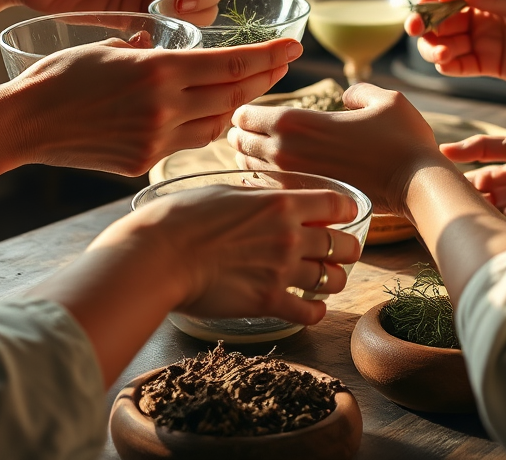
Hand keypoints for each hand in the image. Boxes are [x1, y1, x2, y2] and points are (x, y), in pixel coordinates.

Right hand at [4, 36, 302, 176]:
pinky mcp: (141, 162)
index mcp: (158, 70)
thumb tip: (163, 46)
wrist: (22, 123)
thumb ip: (147, 49)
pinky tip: (210, 114)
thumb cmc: (59, 74)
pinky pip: (186, 142)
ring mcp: (155, 139)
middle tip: (286, 64)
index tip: (294, 46)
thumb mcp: (109, 46)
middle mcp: (164, 106)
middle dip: (264, 78)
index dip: (267, 56)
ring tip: (252, 88)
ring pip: (214, 122)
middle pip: (232, 93)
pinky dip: (204, 126)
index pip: (230, 63)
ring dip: (237, 105)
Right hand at [92, 185, 360, 322]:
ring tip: (322, 279)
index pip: (336, 203)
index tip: (343, 214)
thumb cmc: (182, 217)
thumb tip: (265, 198)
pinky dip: (315, 311)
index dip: (345, 209)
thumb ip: (256, 197)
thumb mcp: (224, 192)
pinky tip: (307, 307)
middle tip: (336, 250)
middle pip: (345, 244)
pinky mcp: (268, 302)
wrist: (160, 254)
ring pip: (333, 279)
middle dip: (345, 247)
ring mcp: (282, 271)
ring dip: (332, 279)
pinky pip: (310, 312)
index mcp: (280, 203)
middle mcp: (290, 236)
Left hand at [230, 83, 440, 215]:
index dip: (244, 112)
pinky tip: (273, 179)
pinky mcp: (305, 202)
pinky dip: (262, 183)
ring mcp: (293, 181)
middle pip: (240, 143)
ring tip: (258, 154)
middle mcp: (285, 151)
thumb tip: (346, 97)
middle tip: (247, 133)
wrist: (416, 184)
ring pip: (248, 169)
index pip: (245, 116)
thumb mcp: (383, 99)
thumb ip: (357, 92)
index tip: (251, 112)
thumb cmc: (401, 138)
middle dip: (240, 136)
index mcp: (295, 122)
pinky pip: (266, 192)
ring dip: (249, 160)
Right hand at [405, 0, 505, 98]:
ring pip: (443, 40)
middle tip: (414, 28)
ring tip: (442, 54)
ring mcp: (479, 39)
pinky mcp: (482, 64)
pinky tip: (447, 64)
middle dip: (424, 21)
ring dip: (434, 46)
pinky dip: (446, 64)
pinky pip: (456, 63)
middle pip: (441, 15)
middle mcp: (480, 14)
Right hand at [441, 132, 505, 231]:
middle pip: (480, 196)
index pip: (476, 175)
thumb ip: (486, 146)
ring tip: (455, 212)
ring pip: (488, 211)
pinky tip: (477, 223)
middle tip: (442, 199)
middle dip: (463, 197)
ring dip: (474, 211)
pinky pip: (503, 226)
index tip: (435, 179)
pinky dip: (490, 224)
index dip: (458, 177)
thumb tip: (445, 149)